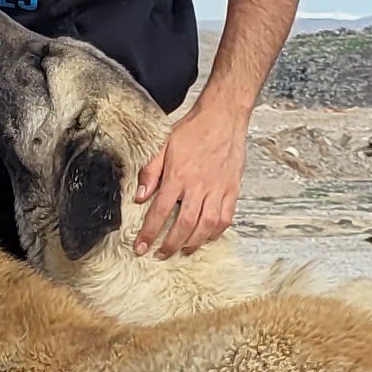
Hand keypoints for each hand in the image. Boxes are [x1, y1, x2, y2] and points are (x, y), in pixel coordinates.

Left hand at [134, 96, 248, 257]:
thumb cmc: (192, 130)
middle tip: (160, 255)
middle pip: (185, 224)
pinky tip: (206, 237)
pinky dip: (216, 232)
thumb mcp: (162, 145)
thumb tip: (138, 197)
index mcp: (178, 175)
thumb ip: (150, 172)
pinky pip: (226, 218)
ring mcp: (218, 189)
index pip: (160, 211)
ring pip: (207, 225)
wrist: (223, 117)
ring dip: (193, 242)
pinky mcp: (233, 189)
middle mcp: (199, 185)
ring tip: (182, 250)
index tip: (141, 247)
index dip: (149, 232)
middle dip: (170, 244)